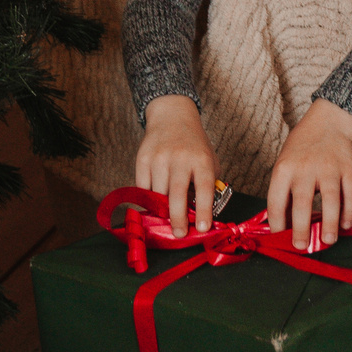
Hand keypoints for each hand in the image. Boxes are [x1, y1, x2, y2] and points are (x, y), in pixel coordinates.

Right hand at [137, 95, 219, 233]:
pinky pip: (143, 187)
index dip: (204, 210)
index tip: (202, 228)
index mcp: (201, 159)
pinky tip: (154, 200)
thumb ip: (208, 185)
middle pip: (177, 194)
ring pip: (157, 194)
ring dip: (162, 208)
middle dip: (178, 218)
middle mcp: (180, 158)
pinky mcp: (143, 158)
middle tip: (179, 234)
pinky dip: (148, 197)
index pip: (204, 188)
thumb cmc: (194, 146)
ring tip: (167, 213)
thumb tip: (202, 215)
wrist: (172, 117)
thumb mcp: (209, 160)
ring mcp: (160, 158)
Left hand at [270, 99, 351, 248]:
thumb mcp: (284, 163)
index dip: (276, 222)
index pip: (276, 200)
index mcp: (284, 168)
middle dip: (301, 229)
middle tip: (301, 246)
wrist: (328, 122)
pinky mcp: (349, 169)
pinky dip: (349, 212)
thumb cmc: (302, 148)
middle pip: (302, 203)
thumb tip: (284, 225)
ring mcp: (329, 168)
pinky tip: (345, 224)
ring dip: (330, 224)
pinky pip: (350, 194)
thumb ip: (283, 191)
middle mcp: (305, 168)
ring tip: (328, 241)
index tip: (280, 236)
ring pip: (330, 200)